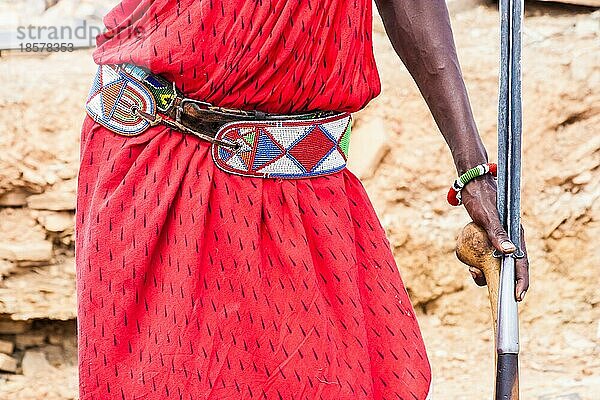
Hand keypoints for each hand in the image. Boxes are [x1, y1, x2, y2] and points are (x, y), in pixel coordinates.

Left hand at [459, 174, 529, 301]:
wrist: (472, 185)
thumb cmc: (482, 198)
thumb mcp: (487, 216)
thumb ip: (497, 233)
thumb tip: (510, 251)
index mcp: (516, 235)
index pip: (522, 263)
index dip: (521, 281)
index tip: (517, 296)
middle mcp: (510, 240)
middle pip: (510, 268)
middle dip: (501, 281)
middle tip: (491, 290)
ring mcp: (499, 241)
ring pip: (496, 264)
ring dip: (486, 273)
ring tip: (472, 272)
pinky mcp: (489, 240)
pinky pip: (486, 257)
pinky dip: (479, 264)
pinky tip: (469, 266)